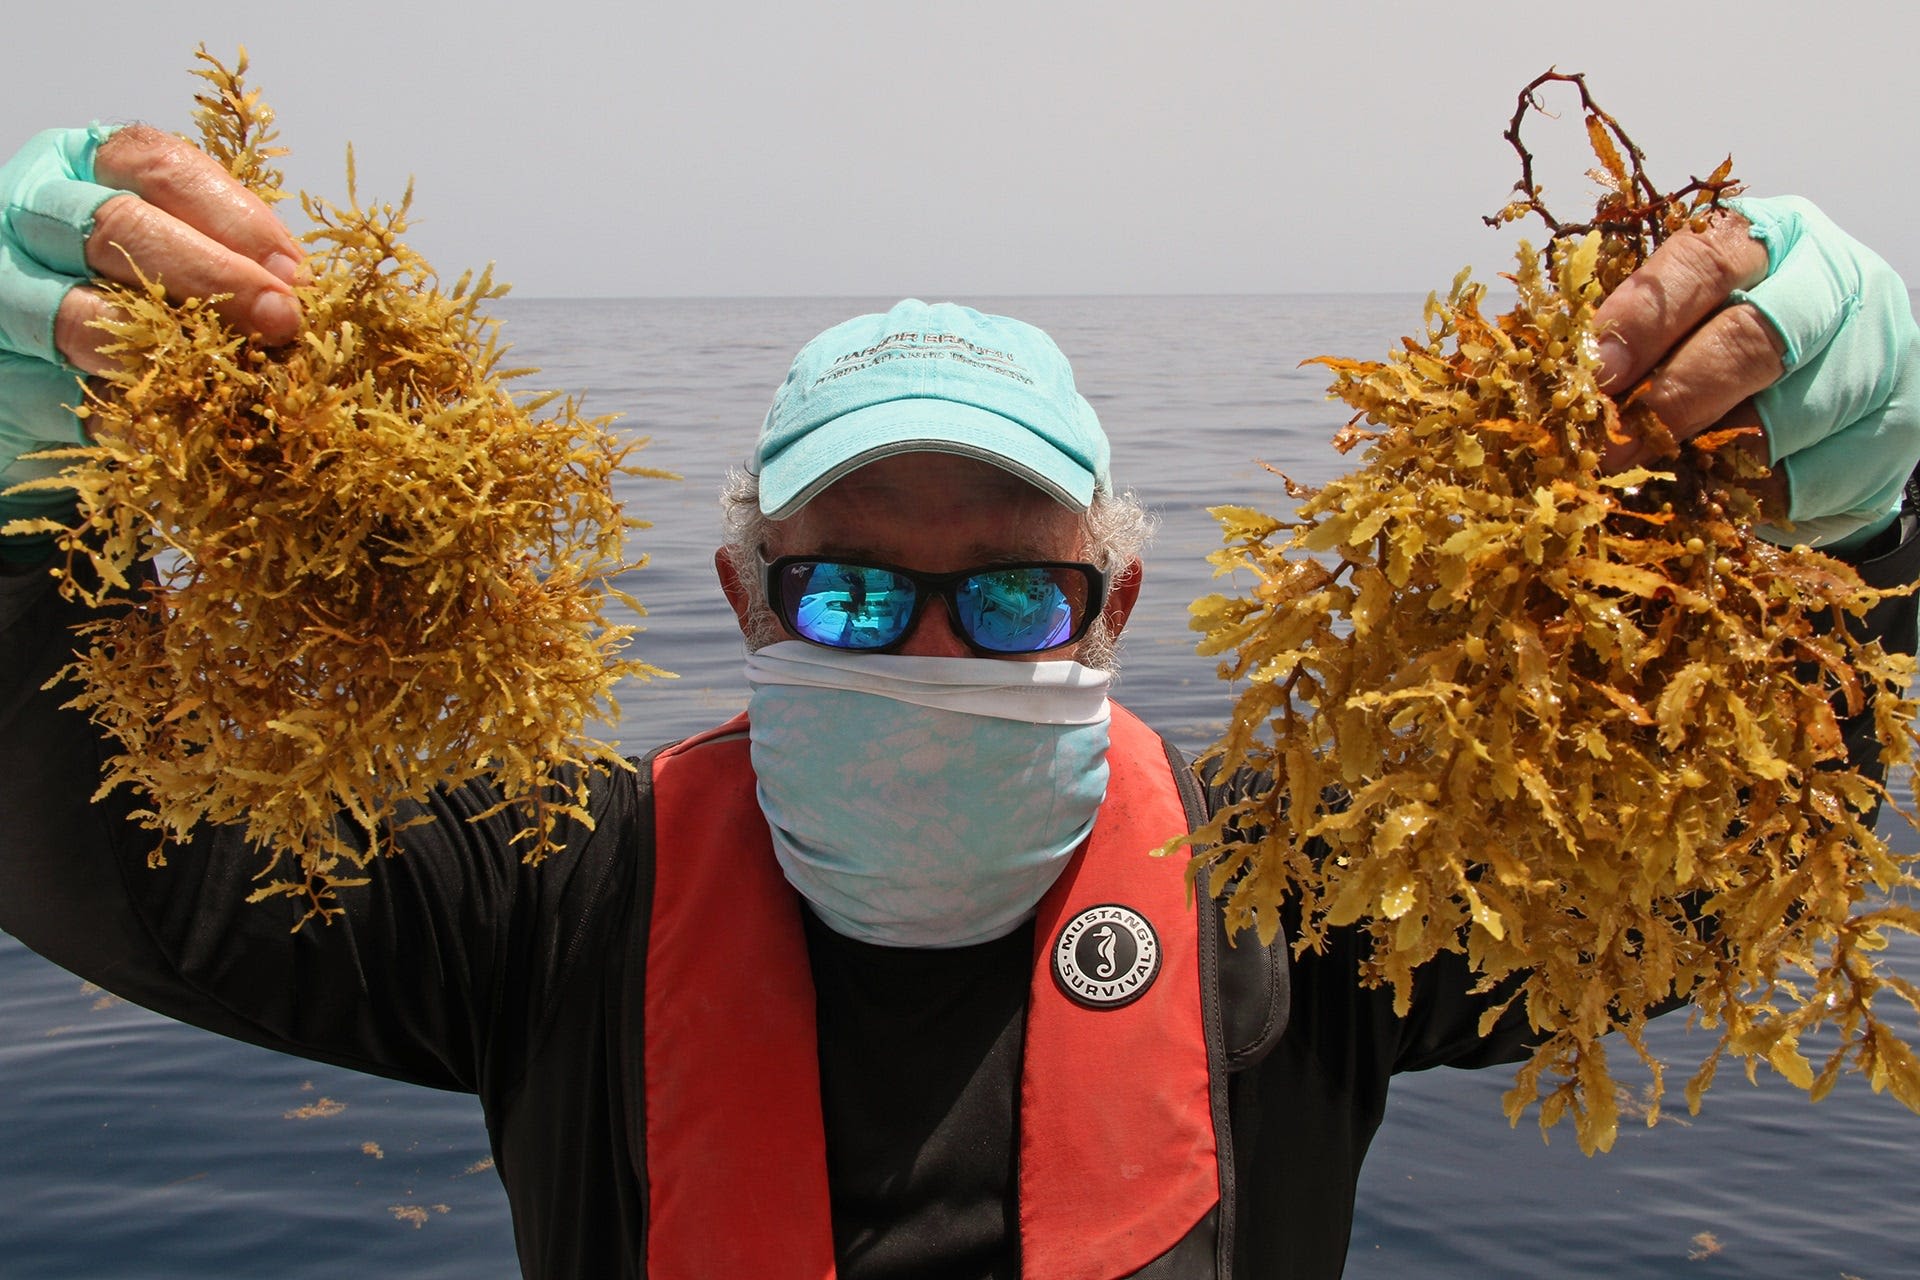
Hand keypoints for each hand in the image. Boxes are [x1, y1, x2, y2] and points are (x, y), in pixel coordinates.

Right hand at [0, 124, 303, 515]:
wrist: (44, 389)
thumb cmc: (126, 307)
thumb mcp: (175, 260)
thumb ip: (230, 260)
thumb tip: (300, 292)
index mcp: (79, 167)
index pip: (153, 163)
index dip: (232, 215)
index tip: (292, 272)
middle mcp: (28, 216)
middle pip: (115, 225)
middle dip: (212, 275)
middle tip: (279, 320)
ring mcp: (3, 294)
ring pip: (76, 311)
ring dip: (170, 348)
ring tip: (233, 375)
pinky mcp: (3, 377)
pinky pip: (71, 396)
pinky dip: (139, 413)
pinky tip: (192, 424)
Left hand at [1592, 196, 1919, 548]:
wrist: (1834, 409)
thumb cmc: (1733, 356)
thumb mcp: (1685, 324)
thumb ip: (1636, 341)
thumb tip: (1564, 383)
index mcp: (1772, 237)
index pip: (1703, 264)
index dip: (1642, 321)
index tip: (1596, 373)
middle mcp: (1835, 282)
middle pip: (1751, 339)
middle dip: (1672, 400)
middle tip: (1613, 446)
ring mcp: (1879, 352)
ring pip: (1782, 419)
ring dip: (1707, 458)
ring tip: (1656, 475)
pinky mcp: (1896, 425)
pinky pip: (1808, 477)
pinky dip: (1750, 494)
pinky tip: (1718, 495)